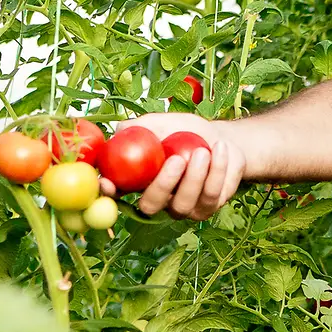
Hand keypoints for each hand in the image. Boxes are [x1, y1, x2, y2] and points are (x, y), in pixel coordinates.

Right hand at [100, 113, 246, 219]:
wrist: (221, 138)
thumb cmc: (185, 131)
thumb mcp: (161, 123)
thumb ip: (139, 127)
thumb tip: (119, 130)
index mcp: (139, 181)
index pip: (118, 192)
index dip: (110, 192)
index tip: (110, 182)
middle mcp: (158, 200)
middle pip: (151, 205)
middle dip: (163, 184)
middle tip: (178, 159)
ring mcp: (182, 208)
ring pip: (183, 203)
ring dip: (195, 176)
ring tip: (204, 150)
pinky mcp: (207, 208)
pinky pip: (210, 196)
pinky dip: (217, 171)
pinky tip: (219, 149)